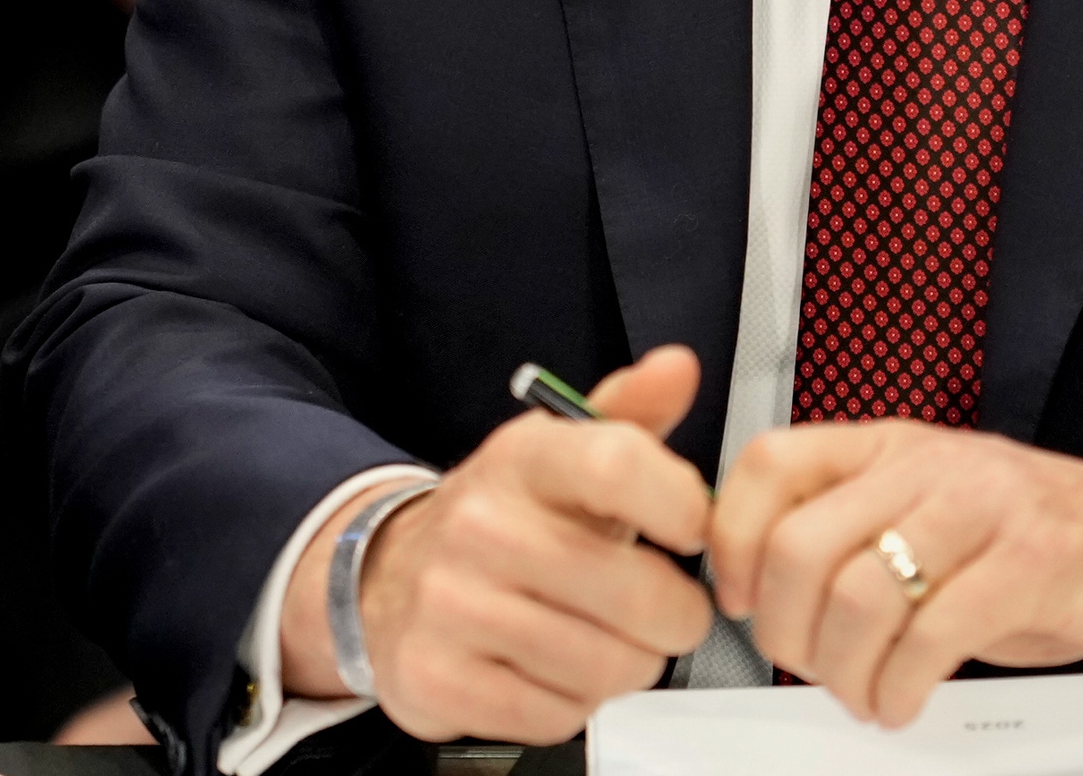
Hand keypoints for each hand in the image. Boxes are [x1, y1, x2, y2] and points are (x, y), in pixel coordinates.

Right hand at [296, 344, 715, 742]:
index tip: (693, 531)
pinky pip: (556, 714)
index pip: (616, 465)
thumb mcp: (560, 454)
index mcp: (520, 458)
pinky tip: (557, 671)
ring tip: (611, 641)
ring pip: (603, 663)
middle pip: (631, 589)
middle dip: (675, 615)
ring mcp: (450, 605)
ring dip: (629, 664)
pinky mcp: (437, 679)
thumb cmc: (501, 519)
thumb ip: (629, 414)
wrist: (389, 577)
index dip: (681, 506)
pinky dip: (575, 704)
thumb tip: (676, 368)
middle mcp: (479, 525)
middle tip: (668, 612)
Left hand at [713, 423, 1082, 727]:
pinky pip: (936, 631)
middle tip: (814, 672)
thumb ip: (863, 543)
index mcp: (893, 447)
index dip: (735, 542)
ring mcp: (985, 505)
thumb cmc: (1048, 547)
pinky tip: (907, 701)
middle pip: (802, 543)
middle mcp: (930, 464)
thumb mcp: (939, 525)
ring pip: (860, 593)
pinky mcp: (1035, 560)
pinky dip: (904, 685)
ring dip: (846, 672)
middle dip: (788, 631)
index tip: (742, 603)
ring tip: (867, 697)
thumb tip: (769, 602)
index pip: (770, 464)